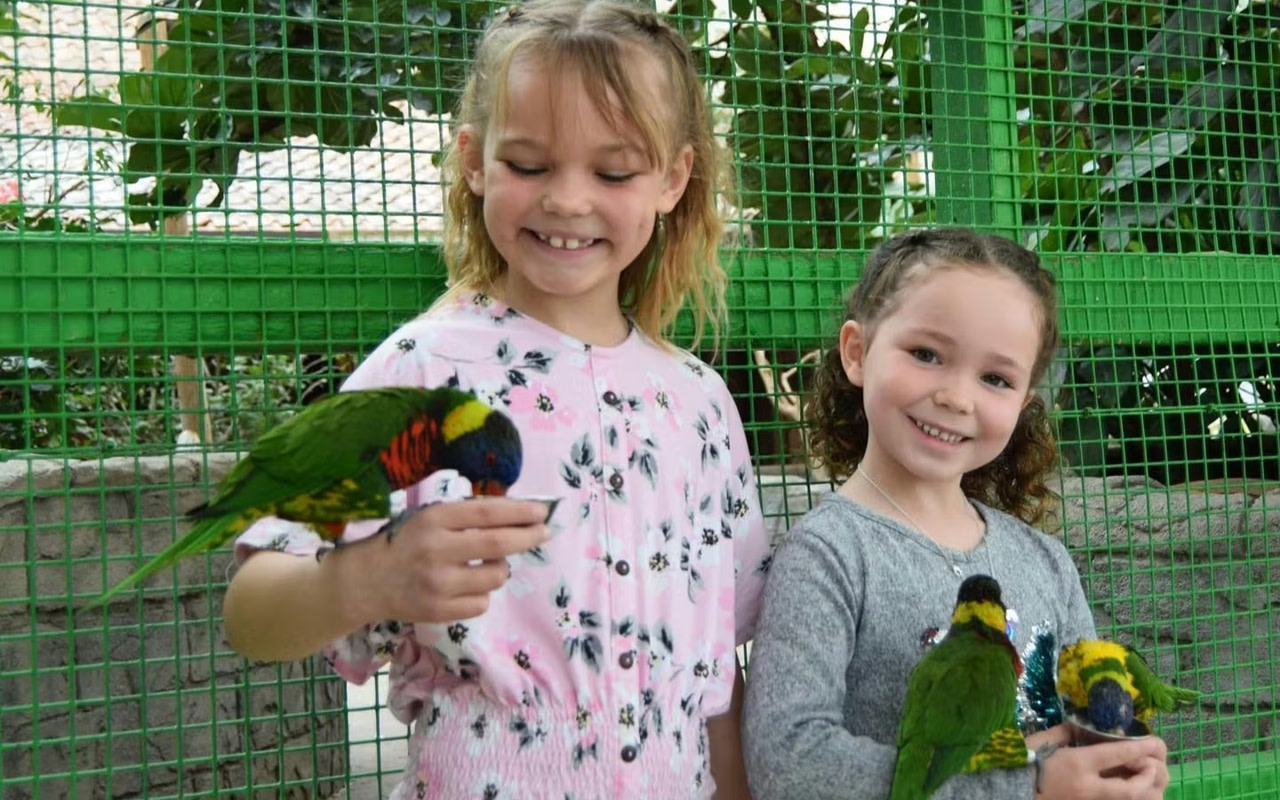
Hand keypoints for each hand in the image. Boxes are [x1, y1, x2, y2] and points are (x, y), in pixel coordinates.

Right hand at [340, 498, 549, 623]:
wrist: (368, 581)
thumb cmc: (407, 542)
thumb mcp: (430, 518)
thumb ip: (466, 516)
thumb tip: (519, 514)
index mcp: (434, 519)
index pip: (486, 512)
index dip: (519, 512)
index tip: (541, 511)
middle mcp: (436, 549)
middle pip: (497, 544)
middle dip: (527, 537)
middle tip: (543, 533)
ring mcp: (437, 583)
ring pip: (495, 577)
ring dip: (501, 569)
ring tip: (487, 565)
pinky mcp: (438, 611)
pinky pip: (482, 603)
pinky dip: (482, 594)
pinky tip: (467, 586)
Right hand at [1029, 725, 1168, 799]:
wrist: (1008, 789)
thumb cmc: (1023, 761)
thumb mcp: (1043, 740)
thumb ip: (1067, 732)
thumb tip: (1084, 726)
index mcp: (1076, 764)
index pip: (1115, 754)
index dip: (1138, 748)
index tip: (1153, 742)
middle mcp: (1087, 787)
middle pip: (1129, 789)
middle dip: (1146, 778)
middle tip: (1151, 767)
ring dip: (1140, 793)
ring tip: (1142, 781)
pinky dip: (1124, 797)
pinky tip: (1126, 790)